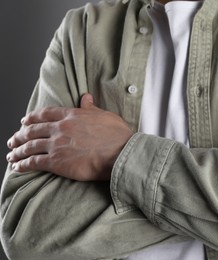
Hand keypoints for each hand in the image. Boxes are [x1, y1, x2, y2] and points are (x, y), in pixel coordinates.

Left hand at [6, 94, 132, 180]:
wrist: (120, 154)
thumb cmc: (118, 136)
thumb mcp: (106, 116)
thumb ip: (91, 108)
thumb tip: (86, 97)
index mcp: (72, 115)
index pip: (46, 114)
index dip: (32, 118)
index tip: (24, 121)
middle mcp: (60, 128)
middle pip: (33, 130)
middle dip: (20, 135)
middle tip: (13, 140)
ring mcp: (56, 144)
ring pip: (29, 146)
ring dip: (18, 151)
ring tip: (11, 155)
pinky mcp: (56, 162)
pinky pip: (33, 162)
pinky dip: (23, 164)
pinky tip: (17, 167)